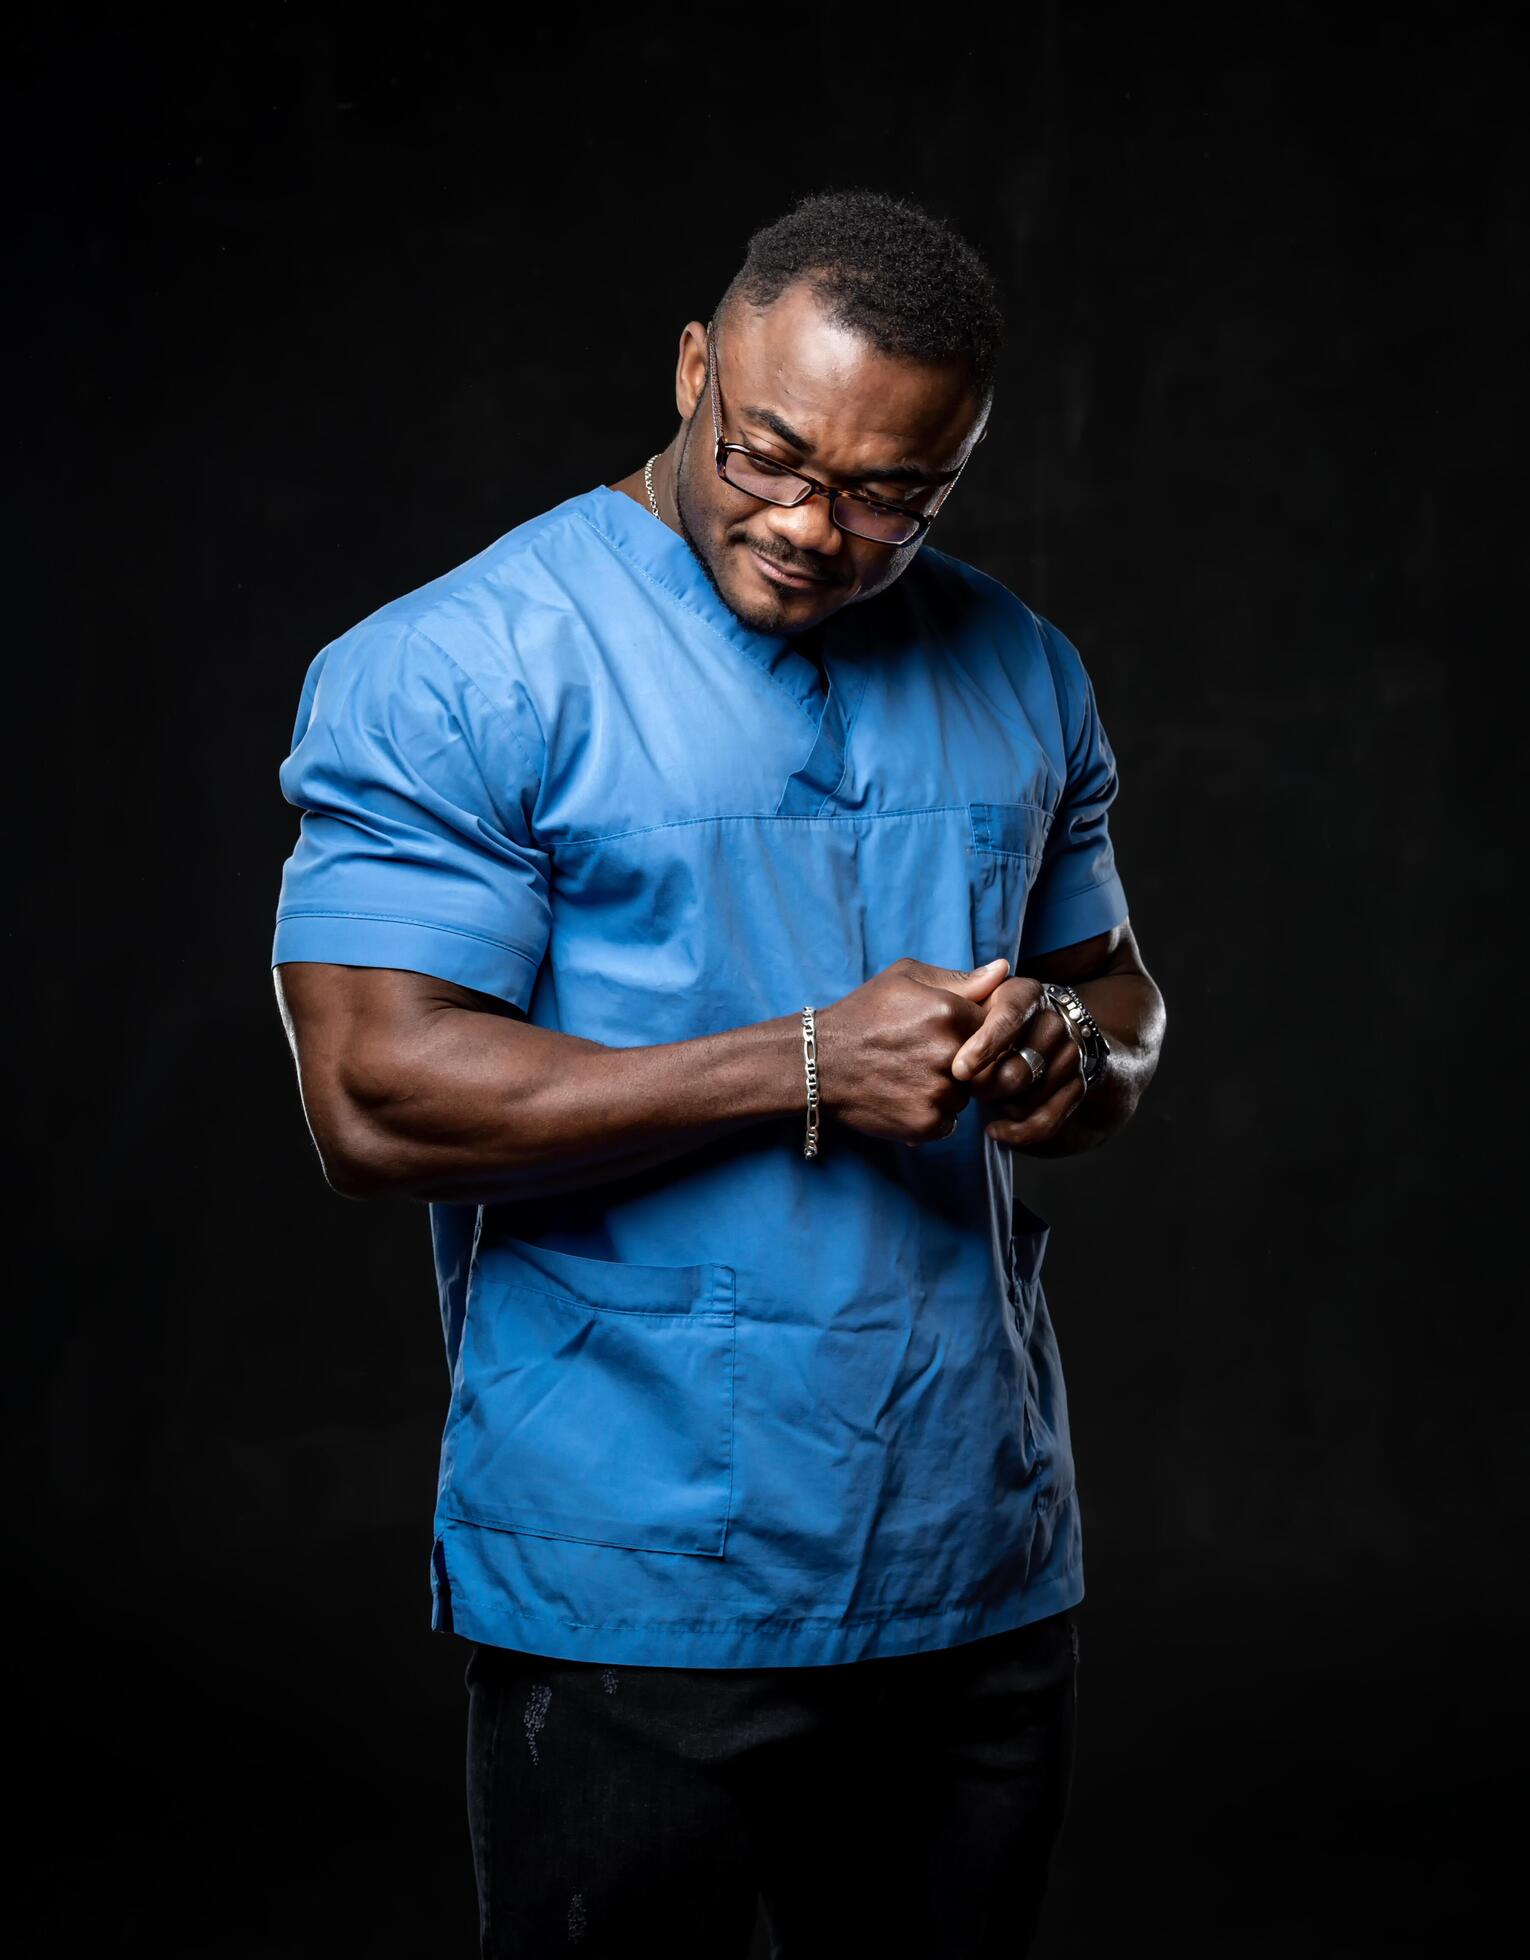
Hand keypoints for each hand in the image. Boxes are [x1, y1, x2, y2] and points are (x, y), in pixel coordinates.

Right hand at [814, 956, 1012, 1145]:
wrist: (819, 1063)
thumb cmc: (862, 1015)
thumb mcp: (904, 979)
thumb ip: (959, 978)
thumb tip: (1004, 971)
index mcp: (950, 1012)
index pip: (993, 1027)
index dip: (970, 1032)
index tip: (942, 1033)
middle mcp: (950, 1054)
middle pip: (983, 1064)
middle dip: (961, 1062)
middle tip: (921, 1055)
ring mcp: (940, 1093)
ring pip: (966, 1095)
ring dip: (947, 1089)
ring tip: (908, 1075)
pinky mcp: (927, 1124)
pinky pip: (949, 1122)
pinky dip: (931, 1114)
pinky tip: (903, 1095)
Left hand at [948, 976, 1086, 1147]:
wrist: (1024, 1034)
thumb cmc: (978, 1014)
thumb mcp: (967, 994)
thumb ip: (968, 984)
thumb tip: (996, 969)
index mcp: (1026, 994)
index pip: (1009, 1019)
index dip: (984, 1046)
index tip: (960, 1069)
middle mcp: (1055, 1021)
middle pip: (1020, 1067)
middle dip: (985, 1085)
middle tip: (964, 1085)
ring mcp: (1070, 1055)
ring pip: (1031, 1096)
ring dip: (1000, 1104)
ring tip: (981, 1095)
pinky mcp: (1076, 1085)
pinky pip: (1049, 1119)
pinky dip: (1019, 1131)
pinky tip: (994, 1130)